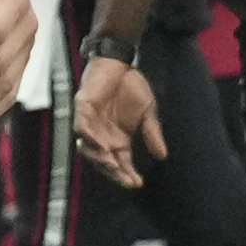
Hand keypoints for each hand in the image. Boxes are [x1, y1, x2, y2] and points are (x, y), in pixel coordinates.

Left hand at [75, 55, 163, 186]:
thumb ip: (152, 133)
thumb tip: (163, 155)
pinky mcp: (82, 109)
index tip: (138, 183)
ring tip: (113, 165)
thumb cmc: (131, 86)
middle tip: (125, 180)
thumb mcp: (148, 112)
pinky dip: (90, 137)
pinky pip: (82, 127)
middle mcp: (103, 136)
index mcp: (118, 140)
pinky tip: (100, 145)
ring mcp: (91, 124)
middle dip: (115, 172)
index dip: (128, 174)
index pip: (122, 163)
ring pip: (90, 149)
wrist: (120, 62)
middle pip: (105, 161)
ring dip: (100, 159)